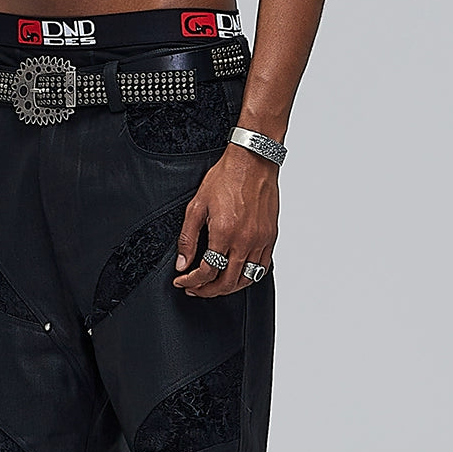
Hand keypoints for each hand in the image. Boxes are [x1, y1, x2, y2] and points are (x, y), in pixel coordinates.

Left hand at [173, 146, 278, 297]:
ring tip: (214, 286)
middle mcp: (245, 241)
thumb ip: (188, 238)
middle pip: (226, 283)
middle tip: (194, 289)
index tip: (182, 281)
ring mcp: (260, 240)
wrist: (253, 160)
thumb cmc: (226, 177)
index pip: (207, 272)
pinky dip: (247, 277)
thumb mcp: (197, 206)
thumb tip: (182, 263)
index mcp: (224, 233)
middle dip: (207, 291)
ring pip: (245, 280)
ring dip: (227, 288)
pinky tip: (236, 274)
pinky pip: (261, 268)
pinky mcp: (270, 237)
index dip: (191, 282)